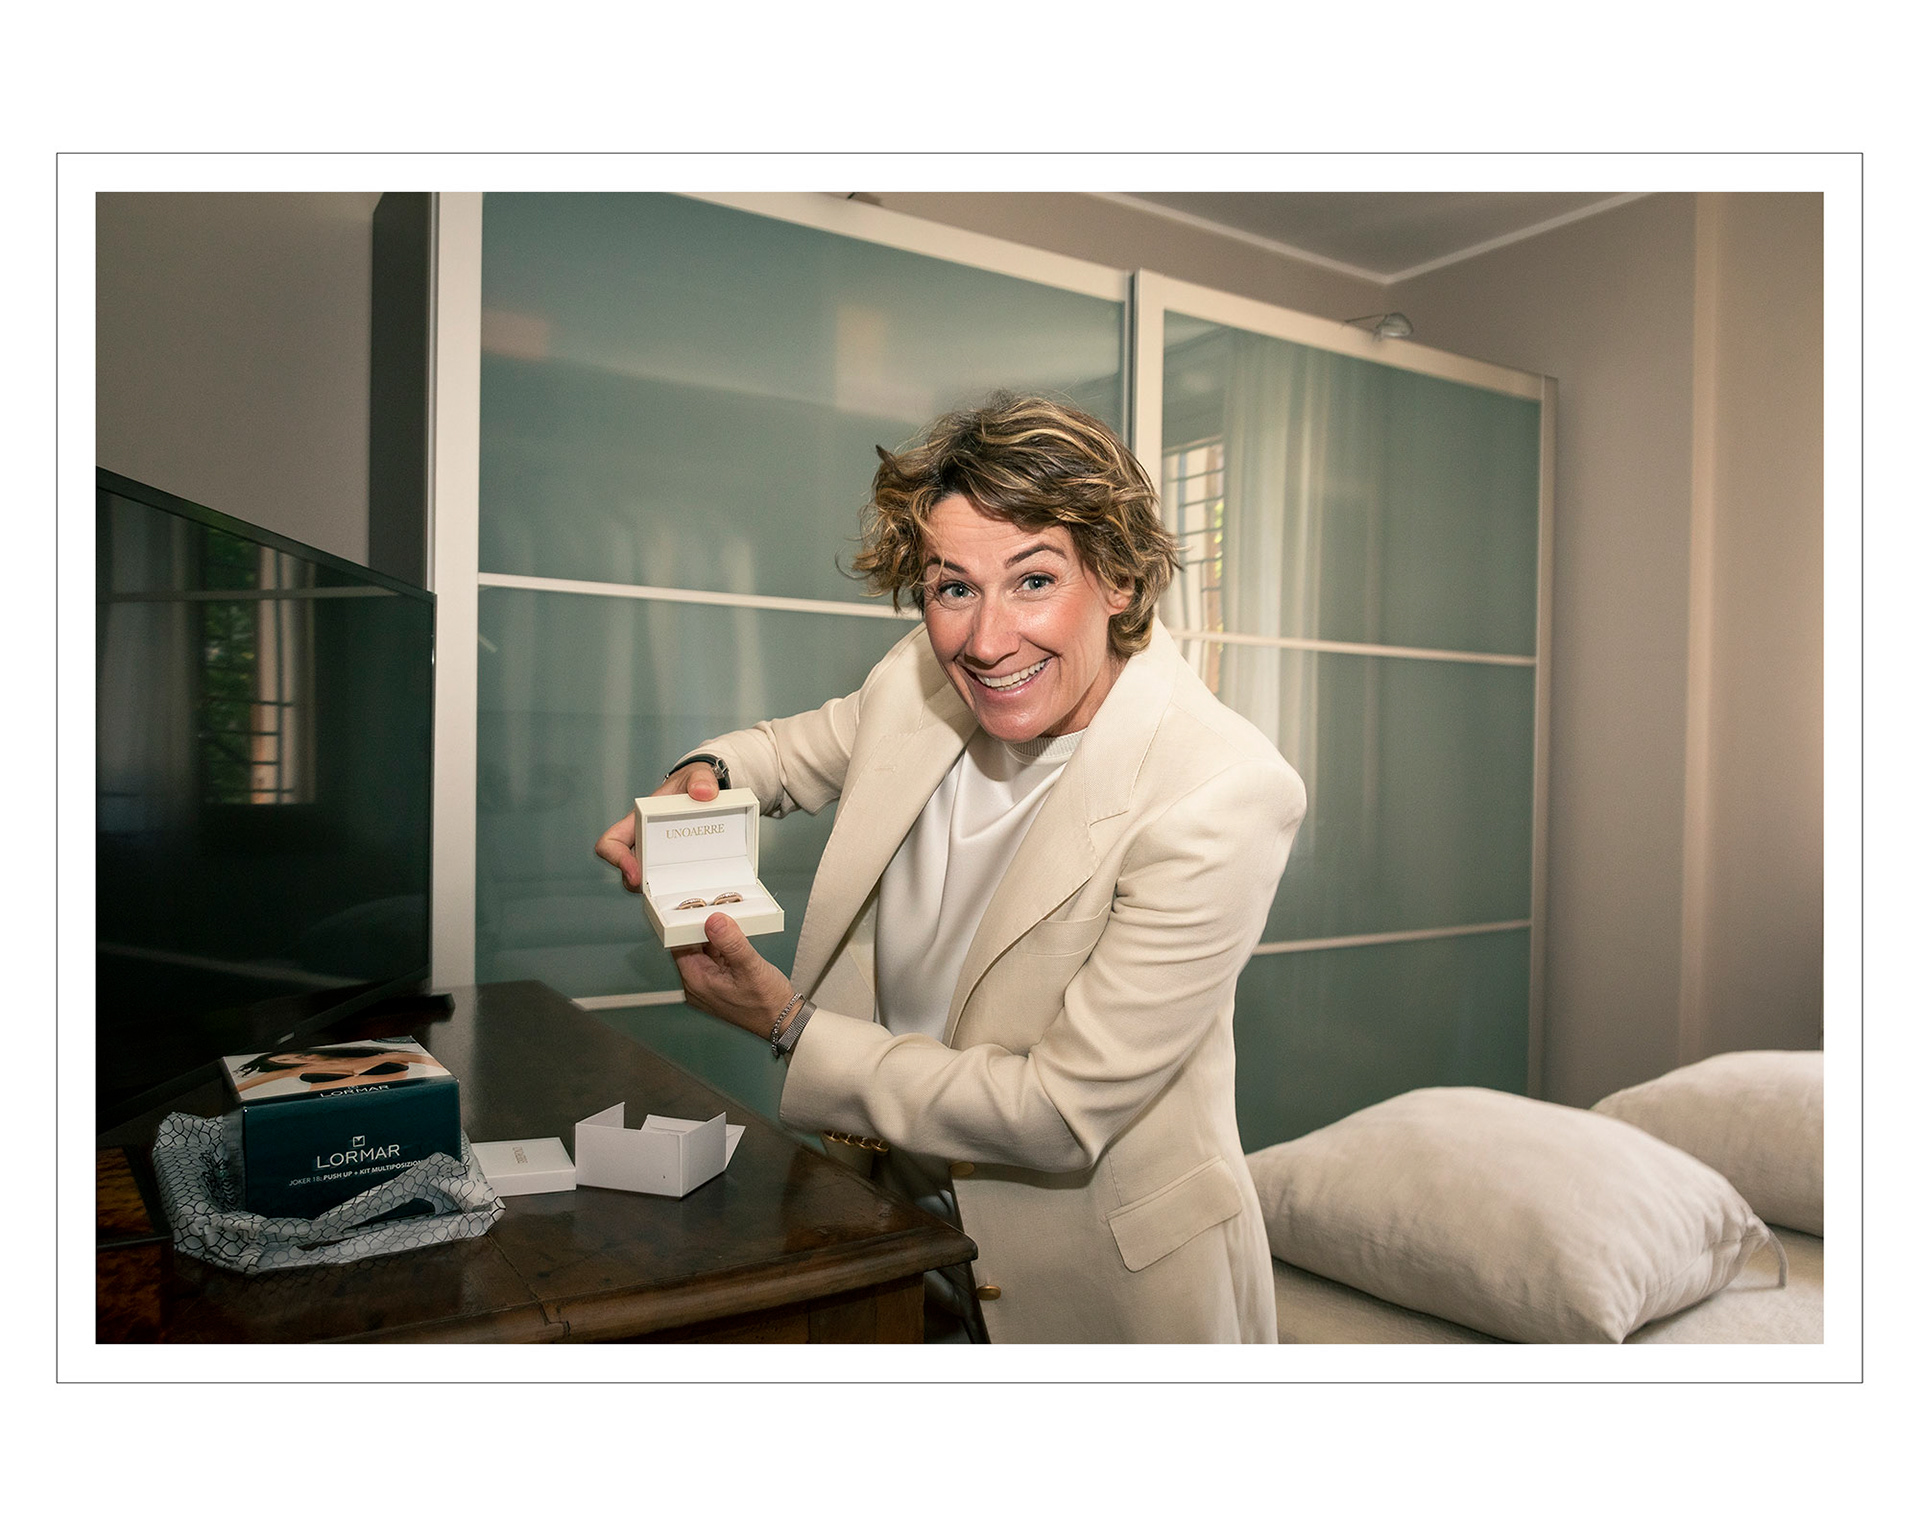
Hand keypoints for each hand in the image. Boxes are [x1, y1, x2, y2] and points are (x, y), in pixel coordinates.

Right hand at [593, 760, 723, 892]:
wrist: (706, 791)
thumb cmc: (692, 783)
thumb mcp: (698, 775)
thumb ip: (701, 780)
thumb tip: (703, 793)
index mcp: (639, 820)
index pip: (611, 842)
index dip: (616, 859)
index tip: (635, 872)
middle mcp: (643, 840)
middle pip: (626, 869)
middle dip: (637, 883)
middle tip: (658, 890)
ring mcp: (657, 853)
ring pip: (645, 880)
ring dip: (656, 888)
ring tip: (677, 890)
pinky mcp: (673, 862)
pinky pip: (666, 880)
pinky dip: (673, 886)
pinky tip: (692, 887)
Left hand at [673, 913, 795, 1039]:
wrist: (783, 1021)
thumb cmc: (767, 1004)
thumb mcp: (750, 967)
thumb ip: (731, 942)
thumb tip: (714, 921)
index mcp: (697, 982)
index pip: (679, 945)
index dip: (688, 926)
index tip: (702, 912)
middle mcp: (697, 986)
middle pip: (690, 947)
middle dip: (705, 930)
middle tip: (721, 917)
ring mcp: (708, 985)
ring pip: (703, 951)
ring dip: (716, 938)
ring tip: (732, 929)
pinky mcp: (719, 983)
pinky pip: (714, 958)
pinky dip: (723, 947)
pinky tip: (735, 942)